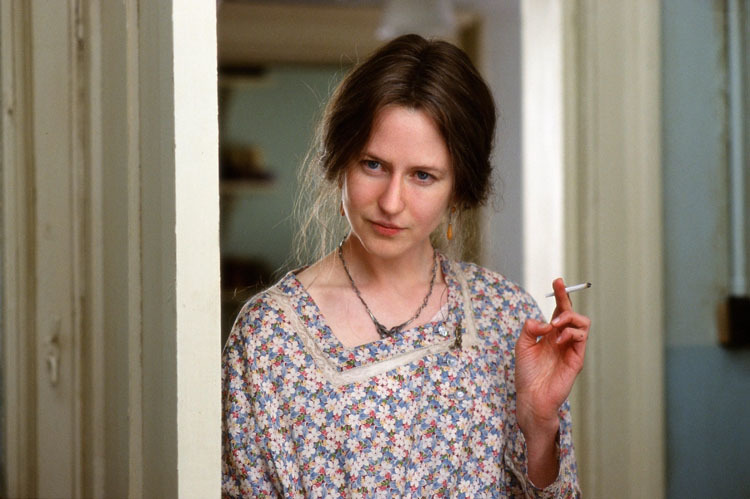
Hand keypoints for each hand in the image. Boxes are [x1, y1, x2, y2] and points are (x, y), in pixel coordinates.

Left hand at [515, 278, 589, 435]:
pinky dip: (571, 333)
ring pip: (582, 323)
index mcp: (551, 334)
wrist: (531, 396)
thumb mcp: (522, 345)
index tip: (557, 281)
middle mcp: (563, 338)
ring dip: (569, 318)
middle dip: (566, 301)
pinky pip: (581, 338)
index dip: (560, 294)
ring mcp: (571, 348)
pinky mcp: (576, 359)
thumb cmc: (527, 373)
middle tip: (555, 304)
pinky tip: (558, 339)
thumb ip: (530, 329)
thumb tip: (544, 321)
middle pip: (572, 312)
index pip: (559, 309)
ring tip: (555, 326)